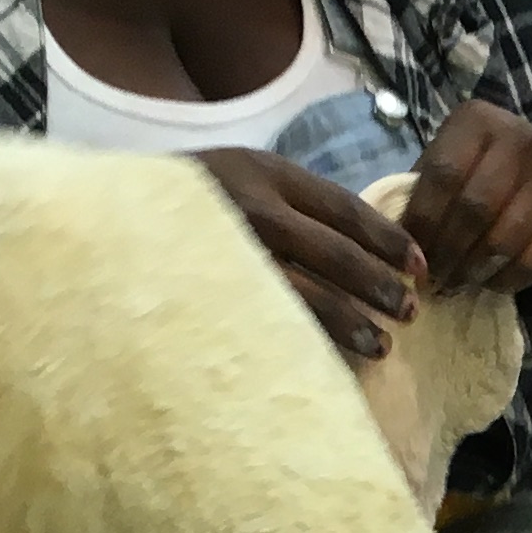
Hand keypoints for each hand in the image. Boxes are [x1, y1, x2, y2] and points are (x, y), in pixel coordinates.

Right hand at [196, 146, 425, 362]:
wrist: (112, 220)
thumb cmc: (192, 202)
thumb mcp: (243, 177)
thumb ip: (293, 202)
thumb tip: (362, 244)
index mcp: (267, 172)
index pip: (345, 207)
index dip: (388, 239)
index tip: (419, 265)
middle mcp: (254, 207)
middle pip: (336, 251)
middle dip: (380, 284)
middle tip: (412, 310)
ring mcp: (233, 252)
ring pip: (307, 293)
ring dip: (351, 322)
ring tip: (383, 346)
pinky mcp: (215, 293)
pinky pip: (272, 321)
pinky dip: (306, 341)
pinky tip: (331, 360)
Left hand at [396, 101, 531, 297]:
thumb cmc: (474, 166)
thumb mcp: (444, 157)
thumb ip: (421, 189)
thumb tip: (396, 241)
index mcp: (478, 121)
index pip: (444, 175)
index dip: (423, 220)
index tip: (408, 251)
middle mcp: (520, 142)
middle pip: (475, 209)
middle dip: (447, 251)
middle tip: (431, 276)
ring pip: (503, 240)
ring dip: (473, 271)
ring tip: (454, 283)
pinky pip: (531, 262)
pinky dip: (503, 280)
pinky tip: (485, 283)